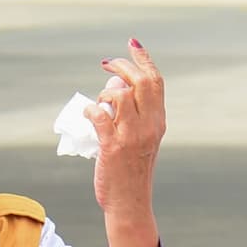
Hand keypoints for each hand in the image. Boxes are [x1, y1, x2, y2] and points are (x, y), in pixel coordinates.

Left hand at [87, 39, 166, 223]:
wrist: (130, 203)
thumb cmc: (131, 170)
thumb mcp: (139, 140)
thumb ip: (131, 115)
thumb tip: (114, 89)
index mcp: (158, 121)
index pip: (156, 82)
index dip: (144, 59)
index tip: (132, 44)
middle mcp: (149, 126)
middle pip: (141, 82)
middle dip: (123, 66)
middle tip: (107, 64)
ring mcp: (132, 136)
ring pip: (121, 96)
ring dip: (105, 91)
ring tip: (98, 99)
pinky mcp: (113, 147)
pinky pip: (100, 116)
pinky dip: (91, 109)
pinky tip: (87, 113)